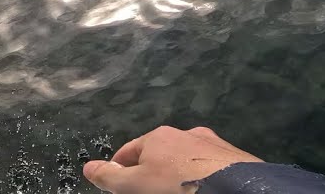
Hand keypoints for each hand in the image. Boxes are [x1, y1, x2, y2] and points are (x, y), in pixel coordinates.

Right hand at [82, 126, 263, 193]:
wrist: (236, 190)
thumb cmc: (177, 186)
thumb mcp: (136, 186)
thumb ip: (111, 178)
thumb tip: (87, 167)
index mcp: (158, 137)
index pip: (129, 152)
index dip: (119, 170)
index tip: (117, 186)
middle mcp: (186, 134)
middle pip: (159, 155)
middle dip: (150, 172)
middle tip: (146, 191)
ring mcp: (213, 146)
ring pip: (187, 160)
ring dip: (178, 174)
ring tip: (178, 191)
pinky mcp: (235, 159)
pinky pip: (211, 168)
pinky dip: (203, 178)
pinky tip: (204, 189)